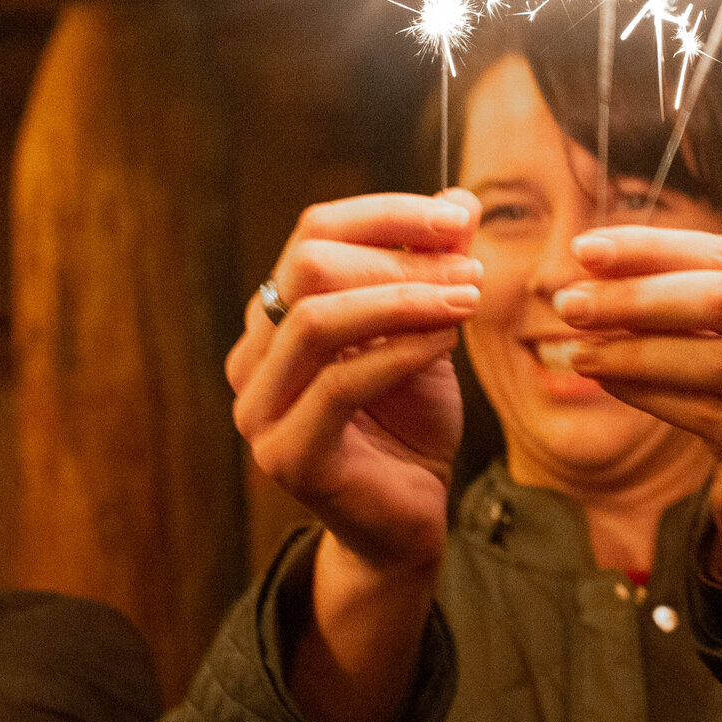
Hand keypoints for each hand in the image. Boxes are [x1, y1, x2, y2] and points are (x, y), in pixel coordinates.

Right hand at [228, 189, 482, 576]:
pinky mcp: (286, 455)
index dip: (386, 214)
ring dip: (403, 299)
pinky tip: (448, 341)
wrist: (408, 519)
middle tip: (470, 265)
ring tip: (467, 297)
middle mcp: (252, 358)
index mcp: (274, 318)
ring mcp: (258, 410)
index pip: (313, 232)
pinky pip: (340, 382)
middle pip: (308, 267)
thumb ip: (431, 272)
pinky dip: (401, 351)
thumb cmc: (410, 422)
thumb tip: (458, 202)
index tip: (456, 218)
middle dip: (398, 257)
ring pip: (317, 320)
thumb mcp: (425, 332)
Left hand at [552, 227, 721, 586]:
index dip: (656, 249)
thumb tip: (594, 259)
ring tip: (578, 350)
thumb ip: (685, 289)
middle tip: (572, 304)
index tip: (585, 250)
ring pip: (719, 362)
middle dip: (640, 298)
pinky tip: (610, 383)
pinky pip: (714, 417)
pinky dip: (652, 396)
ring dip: (636, 352)